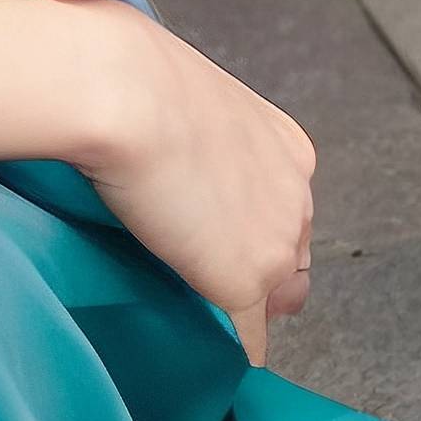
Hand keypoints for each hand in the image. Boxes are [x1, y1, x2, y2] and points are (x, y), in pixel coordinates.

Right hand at [72, 0, 315, 367]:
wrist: (124, 91)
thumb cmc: (136, 74)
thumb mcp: (192, 93)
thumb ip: (203, 127)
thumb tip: (171, 128)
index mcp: (289, 147)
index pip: (288, 207)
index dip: (257, 222)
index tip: (228, 227)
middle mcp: (296, 196)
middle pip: (292, 253)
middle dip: (260, 262)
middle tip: (214, 262)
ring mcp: (274, 244)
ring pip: (276, 297)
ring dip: (248, 302)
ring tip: (212, 303)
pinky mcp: (243, 283)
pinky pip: (250, 335)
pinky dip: (236, 343)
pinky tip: (220, 346)